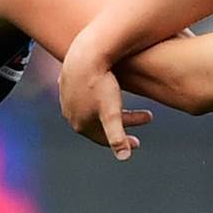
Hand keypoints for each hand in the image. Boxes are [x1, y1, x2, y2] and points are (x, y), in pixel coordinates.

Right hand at [59, 37, 150, 159]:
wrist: (84, 54)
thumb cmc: (101, 84)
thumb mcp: (112, 112)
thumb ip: (117, 136)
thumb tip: (124, 158)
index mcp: (81, 125)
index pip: (105, 139)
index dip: (124, 142)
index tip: (138, 142)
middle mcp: (70, 114)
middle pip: (100, 124)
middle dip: (124, 124)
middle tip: (146, 118)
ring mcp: (66, 98)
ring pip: (92, 109)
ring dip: (110, 110)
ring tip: (125, 105)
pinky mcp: (66, 82)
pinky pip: (84, 94)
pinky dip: (96, 97)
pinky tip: (103, 91)